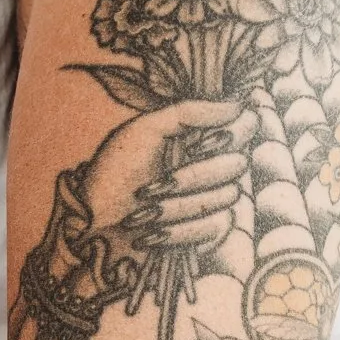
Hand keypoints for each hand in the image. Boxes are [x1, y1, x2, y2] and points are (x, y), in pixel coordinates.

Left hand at [80, 99, 255, 251]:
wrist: (93, 222)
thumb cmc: (114, 171)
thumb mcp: (144, 130)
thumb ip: (190, 112)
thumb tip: (237, 104)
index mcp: (202, 135)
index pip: (246, 127)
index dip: (227, 137)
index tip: (194, 146)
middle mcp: (215, 164)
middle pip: (237, 166)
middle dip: (190, 179)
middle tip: (151, 187)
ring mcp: (214, 199)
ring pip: (225, 199)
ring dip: (175, 208)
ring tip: (141, 214)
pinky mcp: (208, 231)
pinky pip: (213, 228)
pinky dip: (176, 231)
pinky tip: (149, 234)